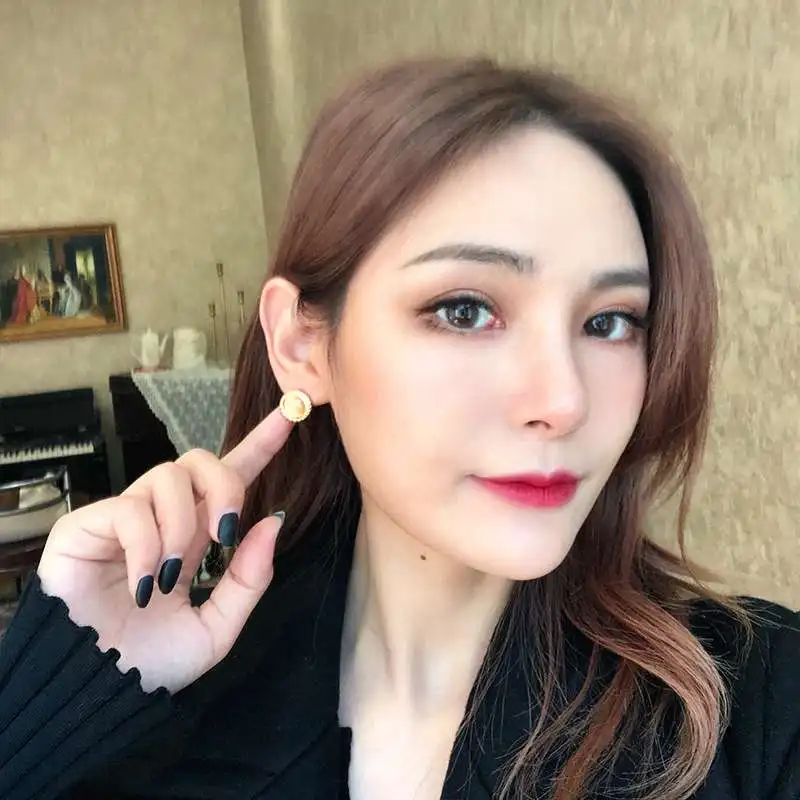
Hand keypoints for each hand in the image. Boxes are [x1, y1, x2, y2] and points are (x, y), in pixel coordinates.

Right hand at [36, 407, 292, 693]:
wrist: (96, 694)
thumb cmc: (151, 664)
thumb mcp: (217, 629)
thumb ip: (248, 579)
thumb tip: (274, 521)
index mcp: (196, 536)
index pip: (231, 477)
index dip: (260, 445)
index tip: (291, 415)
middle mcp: (163, 518)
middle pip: (200, 460)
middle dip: (224, 484)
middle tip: (223, 533)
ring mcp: (124, 519)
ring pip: (167, 477)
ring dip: (181, 526)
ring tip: (171, 576)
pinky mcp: (87, 526)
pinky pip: (129, 510)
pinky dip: (146, 546)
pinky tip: (145, 584)